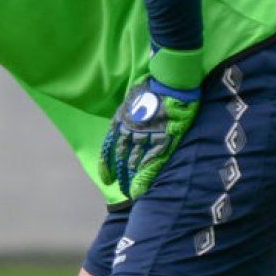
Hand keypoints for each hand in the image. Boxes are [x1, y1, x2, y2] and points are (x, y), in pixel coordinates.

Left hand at [98, 78, 200, 199]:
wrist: (170, 83)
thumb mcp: (132, 97)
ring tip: (130, 193)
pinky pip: (150, 163)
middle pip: (122, 158)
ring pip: (135, 163)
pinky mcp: (162, 140)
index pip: (110, 147)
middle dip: (121, 175)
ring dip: (131, 179)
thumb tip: (125, 119)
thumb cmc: (152, 87)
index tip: (106, 178)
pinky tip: (140, 189)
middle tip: (121, 188)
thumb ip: (127, 112)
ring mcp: (146, 137)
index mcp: (122, 121)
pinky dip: (144, 178)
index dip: (107, 164)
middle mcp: (130, 132)